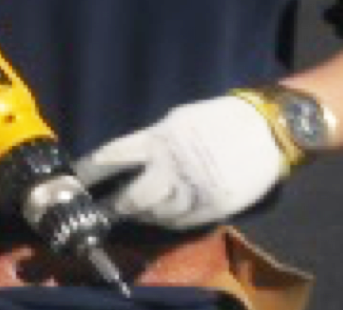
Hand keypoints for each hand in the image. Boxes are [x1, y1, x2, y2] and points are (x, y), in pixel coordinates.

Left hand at [73, 94, 287, 229]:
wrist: (267, 130)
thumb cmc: (218, 119)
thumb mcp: (176, 121)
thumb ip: (150, 141)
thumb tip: (127, 158)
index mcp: (157, 140)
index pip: (112, 158)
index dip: (90, 172)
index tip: (75, 182)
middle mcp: (171, 168)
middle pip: (131, 198)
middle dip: (113, 207)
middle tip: (99, 212)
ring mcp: (193, 191)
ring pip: (156, 215)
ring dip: (141, 216)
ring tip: (132, 214)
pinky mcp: (213, 208)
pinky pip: (182, 223)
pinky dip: (168, 222)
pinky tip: (161, 216)